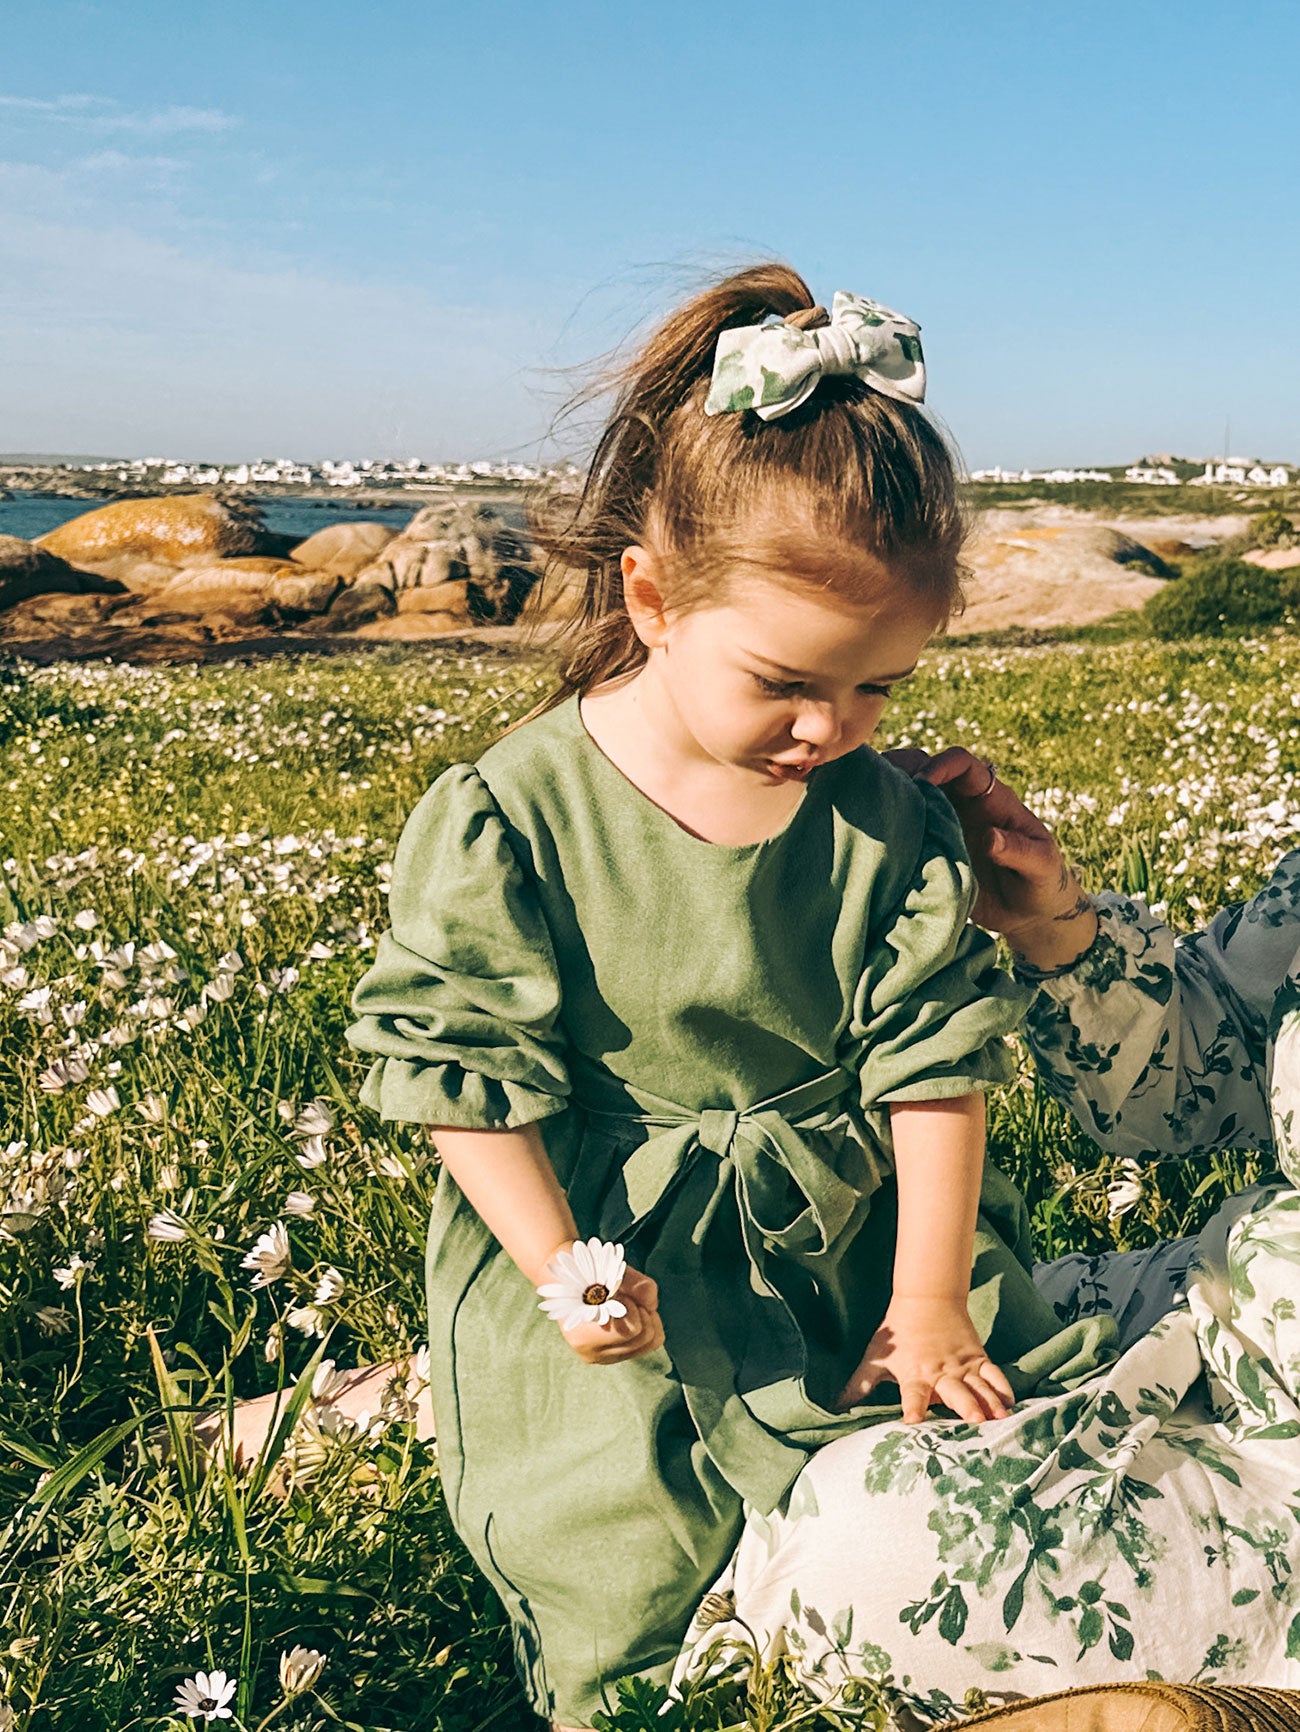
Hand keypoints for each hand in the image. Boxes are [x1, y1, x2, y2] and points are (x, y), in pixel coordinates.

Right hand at [554, 1266, 664, 1365]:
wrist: (563, 1282)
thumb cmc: (583, 1270)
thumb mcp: (606, 1266)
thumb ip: (635, 1283)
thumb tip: (651, 1304)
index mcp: (583, 1337)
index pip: (629, 1330)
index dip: (631, 1305)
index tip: (615, 1291)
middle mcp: (593, 1354)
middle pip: (645, 1337)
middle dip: (641, 1310)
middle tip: (622, 1295)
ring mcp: (605, 1357)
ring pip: (650, 1342)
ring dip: (645, 1316)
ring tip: (626, 1303)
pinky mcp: (615, 1355)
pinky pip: (648, 1343)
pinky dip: (646, 1324)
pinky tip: (630, 1313)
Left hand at [835, 1295, 1014, 1424]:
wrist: (927, 1298)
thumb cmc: (897, 1332)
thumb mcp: (875, 1357)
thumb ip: (858, 1385)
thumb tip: (835, 1407)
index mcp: (914, 1374)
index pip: (912, 1394)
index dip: (913, 1406)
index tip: (913, 1420)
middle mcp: (940, 1372)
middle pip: (954, 1392)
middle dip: (965, 1406)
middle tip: (976, 1421)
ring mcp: (962, 1365)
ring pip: (979, 1386)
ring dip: (989, 1402)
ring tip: (1000, 1418)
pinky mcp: (978, 1357)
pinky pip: (994, 1374)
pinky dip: (1003, 1388)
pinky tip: (1012, 1404)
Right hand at [883, 746, 1096, 967]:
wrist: (1030, 913)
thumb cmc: (1042, 883)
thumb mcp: (1041, 866)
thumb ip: (1018, 850)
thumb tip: (989, 837)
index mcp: (992, 799)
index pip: (964, 765)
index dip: (941, 765)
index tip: (921, 782)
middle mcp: (962, 805)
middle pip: (926, 768)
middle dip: (901, 769)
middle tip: (875, 786)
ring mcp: (942, 825)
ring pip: (908, 795)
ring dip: (887, 793)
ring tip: (862, 803)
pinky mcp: (929, 847)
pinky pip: (903, 829)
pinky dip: (885, 824)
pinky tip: (866, 833)